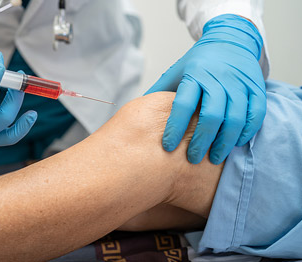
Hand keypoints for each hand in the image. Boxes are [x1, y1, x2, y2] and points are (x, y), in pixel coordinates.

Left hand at [145, 14, 265, 164]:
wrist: (229, 40)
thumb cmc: (198, 63)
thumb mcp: (175, 72)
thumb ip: (159, 93)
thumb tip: (135, 115)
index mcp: (193, 74)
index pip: (182, 104)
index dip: (175, 128)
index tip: (168, 147)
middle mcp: (217, 78)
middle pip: (211, 114)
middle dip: (201, 140)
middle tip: (193, 159)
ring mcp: (239, 82)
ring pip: (235, 116)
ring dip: (225, 141)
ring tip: (215, 158)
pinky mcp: (256, 87)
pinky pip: (256, 112)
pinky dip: (247, 130)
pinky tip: (236, 142)